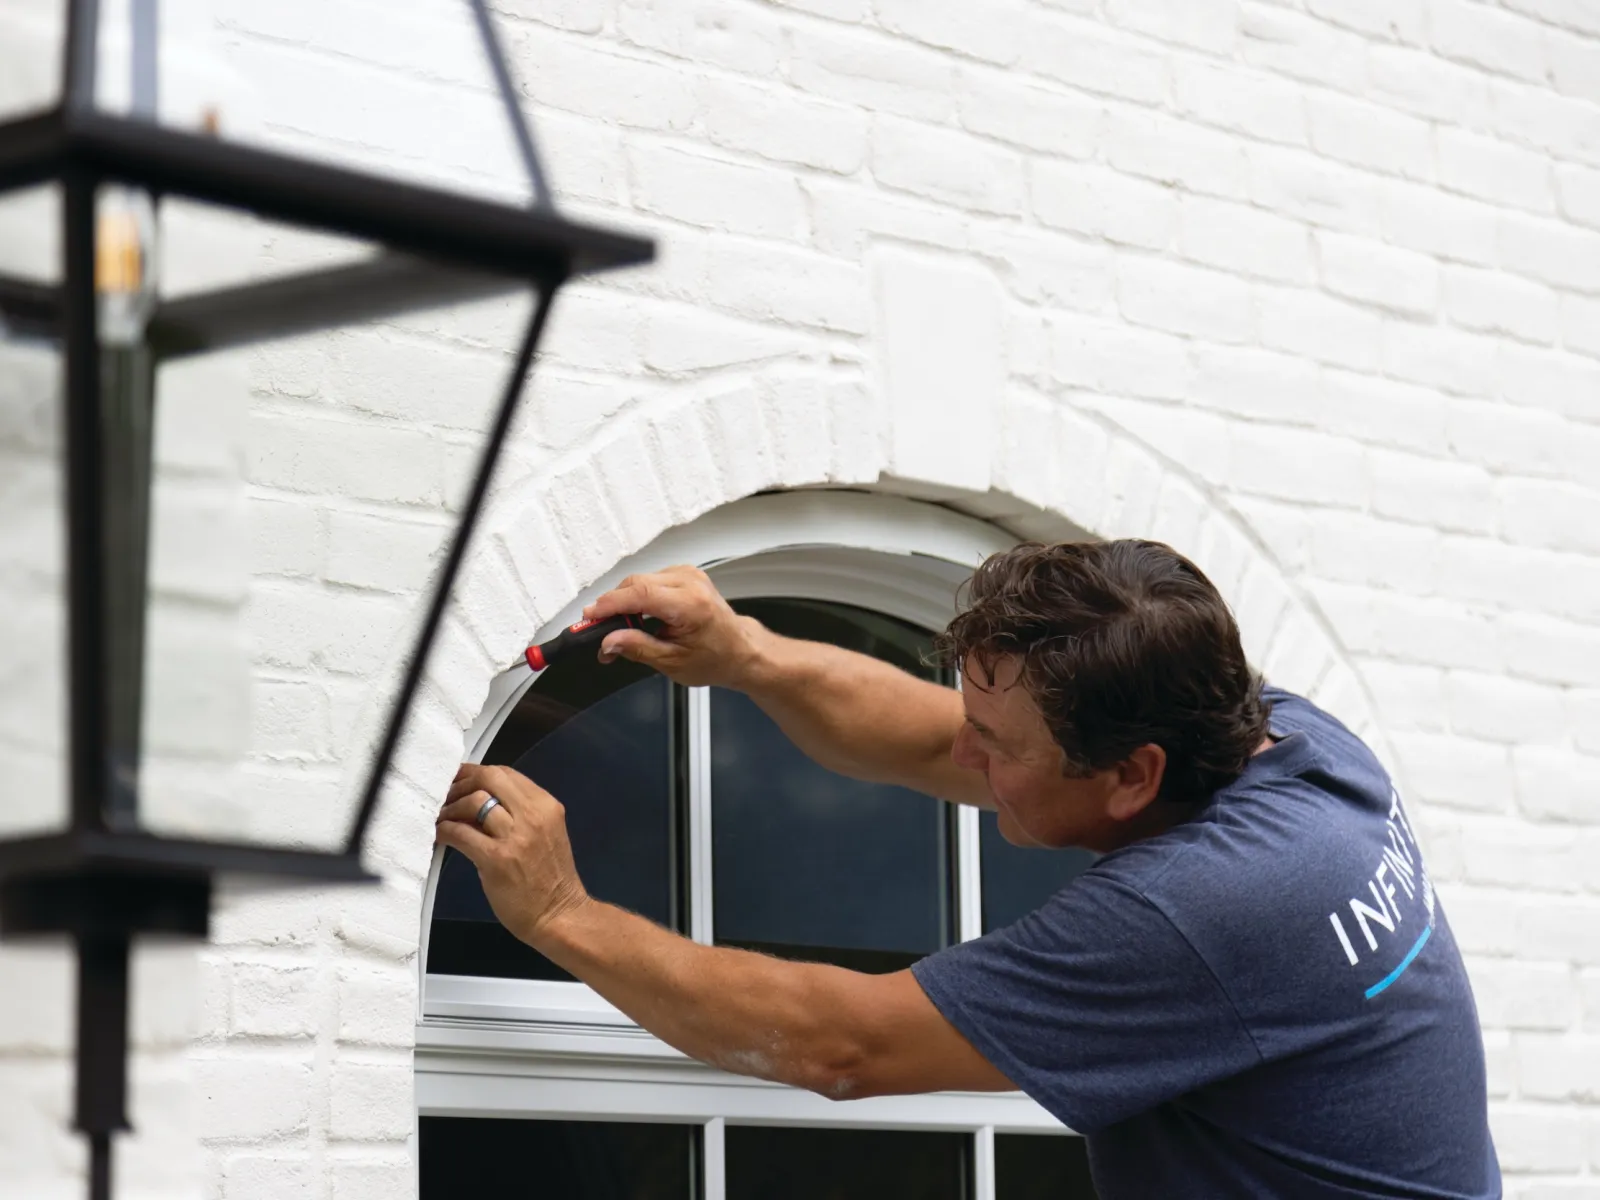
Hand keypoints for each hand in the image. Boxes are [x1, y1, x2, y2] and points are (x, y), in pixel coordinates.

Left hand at [435, 763, 588, 945]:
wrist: (560, 915)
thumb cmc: (551, 880)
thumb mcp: (543, 835)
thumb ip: (518, 815)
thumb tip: (479, 804)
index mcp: (547, 806)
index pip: (506, 773)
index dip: (478, 772)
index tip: (462, 778)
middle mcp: (534, 815)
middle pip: (490, 778)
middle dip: (463, 781)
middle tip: (448, 793)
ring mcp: (516, 837)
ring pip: (475, 801)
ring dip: (451, 806)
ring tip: (441, 816)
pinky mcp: (497, 859)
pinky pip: (462, 833)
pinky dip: (445, 830)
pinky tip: (440, 834)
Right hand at [581, 565, 763, 688]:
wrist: (739, 650)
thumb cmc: (715, 658)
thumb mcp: (673, 662)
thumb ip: (638, 648)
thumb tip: (609, 641)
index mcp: (690, 604)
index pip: (639, 594)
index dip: (609, 604)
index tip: (590, 616)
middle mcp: (690, 583)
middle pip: (635, 583)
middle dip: (612, 607)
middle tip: (602, 634)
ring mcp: (688, 575)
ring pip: (640, 580)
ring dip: (624, 603)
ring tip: (621, 630)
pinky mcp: (684, 574)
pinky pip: (650, 580)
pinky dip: (638, 597)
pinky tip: (638, 617)